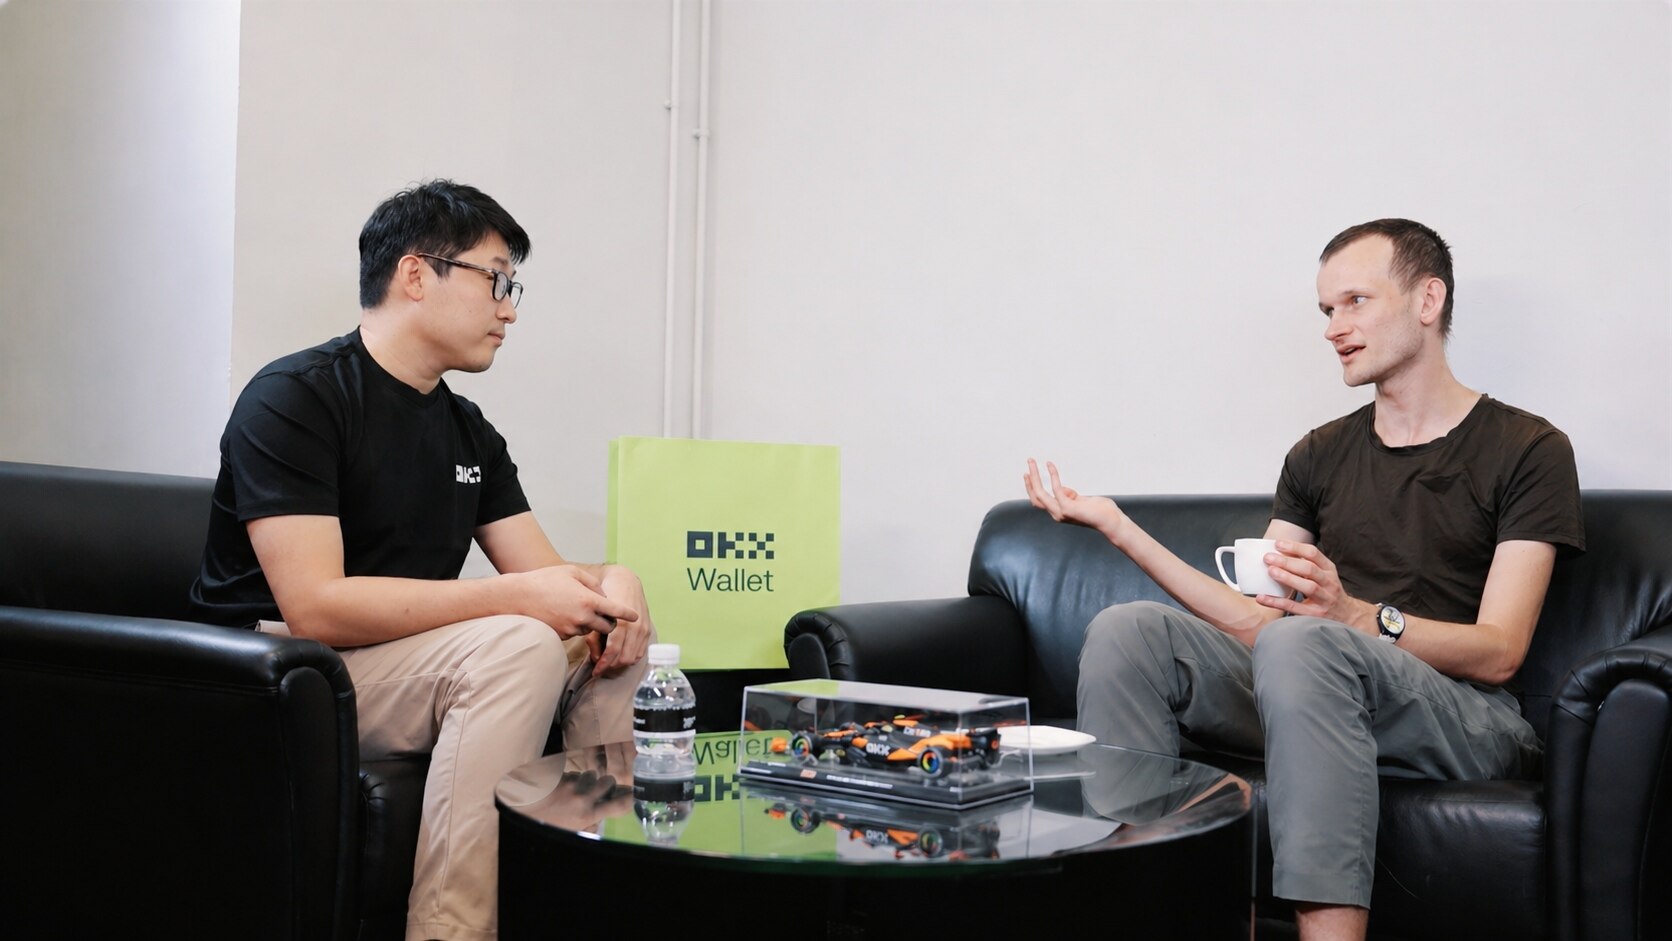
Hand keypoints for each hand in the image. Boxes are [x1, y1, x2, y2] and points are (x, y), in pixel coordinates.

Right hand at [518, 565, 638, 639]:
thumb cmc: (545, 581)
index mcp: (588, 600)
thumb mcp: (572, 572)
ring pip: (591, 631)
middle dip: (609, 621)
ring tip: (577, 610)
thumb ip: (592, 583)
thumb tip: (604, 594)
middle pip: (607, 627)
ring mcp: (571, 629)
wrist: (518, 597)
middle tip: (604, 613)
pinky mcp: (561, 637)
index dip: (628, 614)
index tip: (635, 616)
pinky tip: (565, 615)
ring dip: (590, 624)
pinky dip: (576, 627)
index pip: (616, 610)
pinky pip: (576, 634)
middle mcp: (582, 618)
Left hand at [523, 768, 633, 830]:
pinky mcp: (558, 774)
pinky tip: (558, 788)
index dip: (630, 799)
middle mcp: (582, 798)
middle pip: (608, 781)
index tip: (634, 795)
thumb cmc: (545, 827)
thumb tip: (598, 821)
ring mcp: (570, 784)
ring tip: (572, 791)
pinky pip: (571, 772)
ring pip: (589, 774)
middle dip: (604, 784)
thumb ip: (588, 826)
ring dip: (584, 780)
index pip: (619, 804)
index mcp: (587, 815)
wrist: (517, 815)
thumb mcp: (570, 834)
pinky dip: (567, 778)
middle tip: (597, 790)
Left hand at [583, 565, 653, 677]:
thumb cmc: (608, 595)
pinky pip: (641, 652)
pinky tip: (621, 656)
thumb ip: (595, 637)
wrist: (625, 580)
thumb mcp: (596, 614)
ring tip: (610, 663)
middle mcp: (635, 627)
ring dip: (621, 664)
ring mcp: (643, 629)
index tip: (595, 671)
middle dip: (611, 666)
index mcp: (621, 622)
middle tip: (600, 667)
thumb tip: (596, 658)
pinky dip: (631, 658)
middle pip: (623, 658)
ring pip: (633, 657)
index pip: (613, 651)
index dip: (603, 664)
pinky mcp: (648, 630)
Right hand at [1023, 459, 1127, 540]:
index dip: (1031, 487)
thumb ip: (1070, 496)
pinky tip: (1050, 466)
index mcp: (1059, 512)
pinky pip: (1056, 489)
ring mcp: (1061, 513)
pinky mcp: (1068, 509)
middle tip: (1029, 461)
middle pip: (1035, 496)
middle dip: (1030, 479)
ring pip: (1040, 493)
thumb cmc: (1099, 510)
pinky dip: (1052, 476)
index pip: (1039, 500)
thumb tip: (1061, 489)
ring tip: (1032, 462)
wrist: (1111, 521)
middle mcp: (1057, 514)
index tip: (1029, 473)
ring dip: (1035, 476)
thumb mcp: (1080, 500)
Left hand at [1258, 541, 1374, 630]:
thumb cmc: (1328, 592)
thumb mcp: (1325, 575)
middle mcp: (1329, 583)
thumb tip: (1279, 553)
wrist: (1347, 616)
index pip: (1313, 554)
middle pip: (1309, 569)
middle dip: (1288, 562)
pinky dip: (1277, 602)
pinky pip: (1294, 607)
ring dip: (1288, 578)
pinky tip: (1262, 598)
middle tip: (1268, 557)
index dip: (1295, 547)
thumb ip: (1308, 565)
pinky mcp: (1315, 615)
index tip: (1278, 543)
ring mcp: (1324, 599)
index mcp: (1329, 570)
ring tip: (1270, 571)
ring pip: (1308, 587)